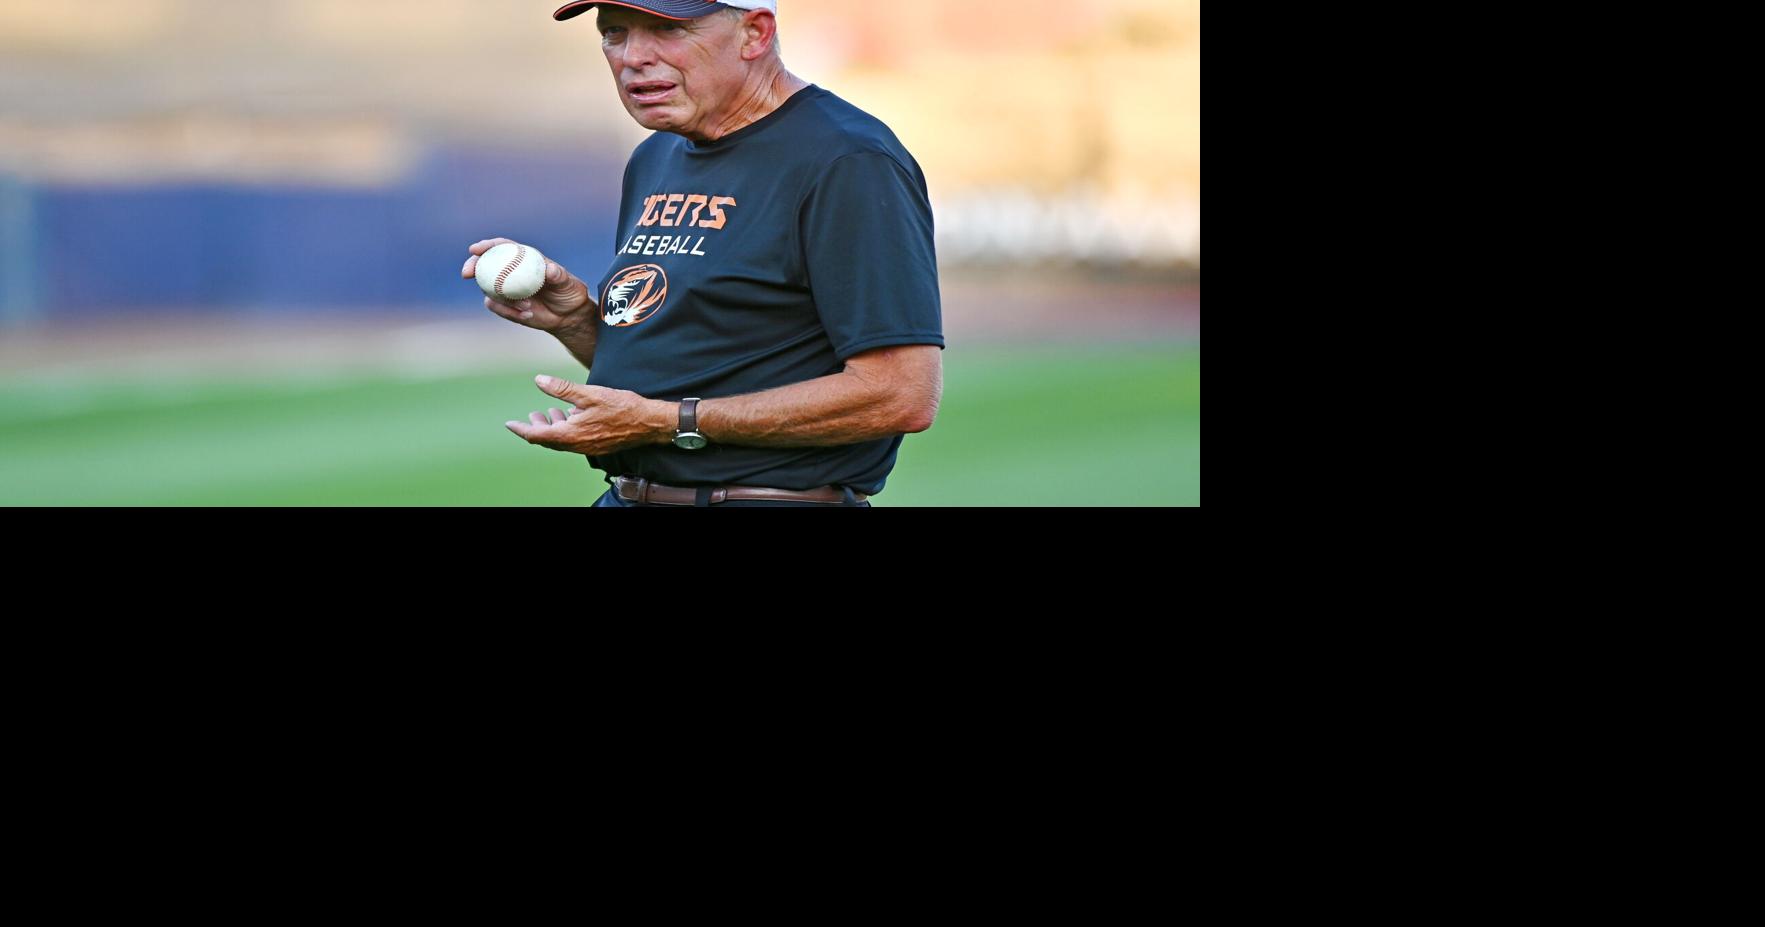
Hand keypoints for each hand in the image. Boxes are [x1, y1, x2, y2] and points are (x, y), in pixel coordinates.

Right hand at [462, 238, 597, 332]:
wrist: (568, 314)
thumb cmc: (568, 292)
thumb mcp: (567, 282)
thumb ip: (558, 275)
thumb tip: (549, 270)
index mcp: (523, 258)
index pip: (501, 247)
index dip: (486, 246)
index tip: (475, 249)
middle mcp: (510, 271)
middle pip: (485, 264)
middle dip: (472, 266)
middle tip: (467, 273)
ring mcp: (506, 288)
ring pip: (488, 289)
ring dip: (502, 298)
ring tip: (527, 306)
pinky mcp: (506, 305)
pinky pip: (497, 307)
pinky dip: (509, 312)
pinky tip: (528, 314)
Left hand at [505, 375, 668, 455]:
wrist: (649, 423)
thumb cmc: (621, 407)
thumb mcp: (589, 393)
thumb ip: (562, 388)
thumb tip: (538, 380)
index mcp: (570, 434)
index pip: (536, 435)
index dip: (521, 429)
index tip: (509, 424)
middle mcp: (576, 444)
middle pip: (547, 441)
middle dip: (536, 428)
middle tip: (532, 416)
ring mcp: (587, 447)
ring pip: (561, 441)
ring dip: (552, 428)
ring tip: (550, 413)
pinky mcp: (597, 445)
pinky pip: (574, 441)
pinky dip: (566, 430)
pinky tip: (572, 415)